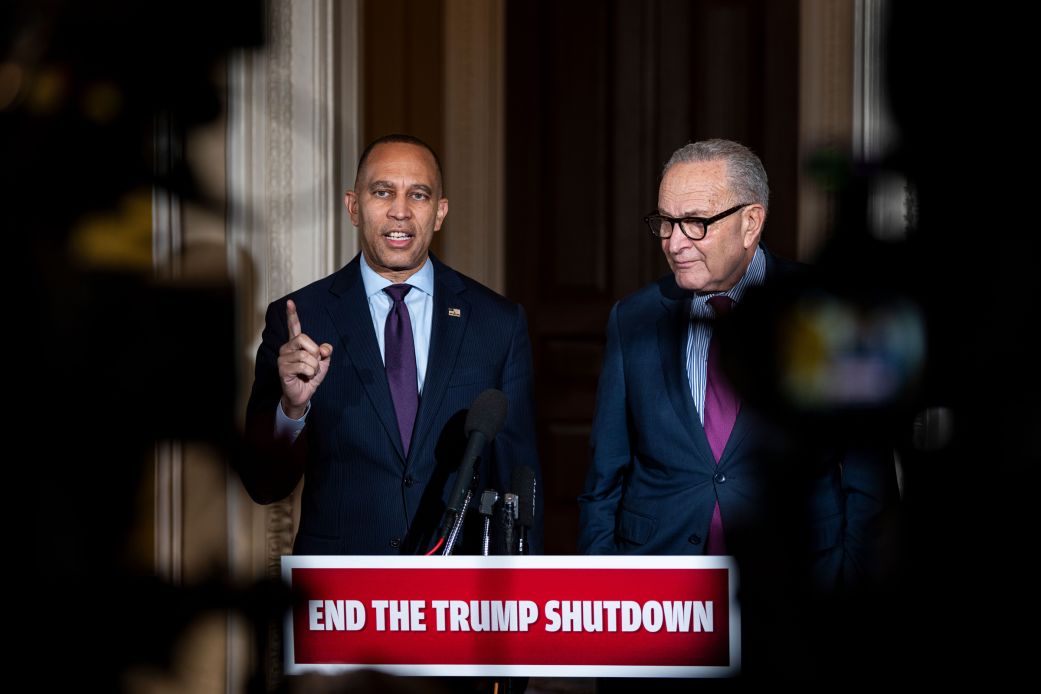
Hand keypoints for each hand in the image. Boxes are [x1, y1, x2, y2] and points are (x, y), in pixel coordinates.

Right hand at [277, 299, 332, 418]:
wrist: (304, 394)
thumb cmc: (311, 376)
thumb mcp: (323, 362)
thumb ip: (325, 352)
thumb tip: (325, 348)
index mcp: (296, 344)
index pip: (294, 327)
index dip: (292, 315)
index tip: (290, 302)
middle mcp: (287, 348)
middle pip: (303, 338)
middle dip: (315, 352)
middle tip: (315, 363)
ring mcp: (283, 358)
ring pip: (305, 355)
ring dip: (314, 366)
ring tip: (310, 373)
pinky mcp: (283, 369)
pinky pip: (303, 366)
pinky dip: (311, 373)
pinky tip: (305, 377)